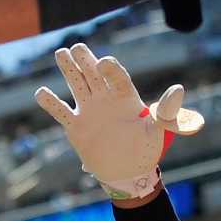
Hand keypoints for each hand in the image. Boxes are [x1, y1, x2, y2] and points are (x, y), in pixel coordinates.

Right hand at [34, 43, 203, 199]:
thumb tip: (179, 90)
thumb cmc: (146, 150)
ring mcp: (89, 111)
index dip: (110, 68)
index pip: (116, 77)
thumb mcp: (159, 131)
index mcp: (125, 97)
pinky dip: (51, 103)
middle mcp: (106, 99)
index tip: (103, 62)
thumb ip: (167, 112)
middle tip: (76, 47)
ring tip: (60, 53)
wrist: (128, 172)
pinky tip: (41, 93)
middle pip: (93, 74)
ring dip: (68, 70)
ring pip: (76, 85)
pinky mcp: (76, 127)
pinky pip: (62, 112)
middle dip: (85, 60)